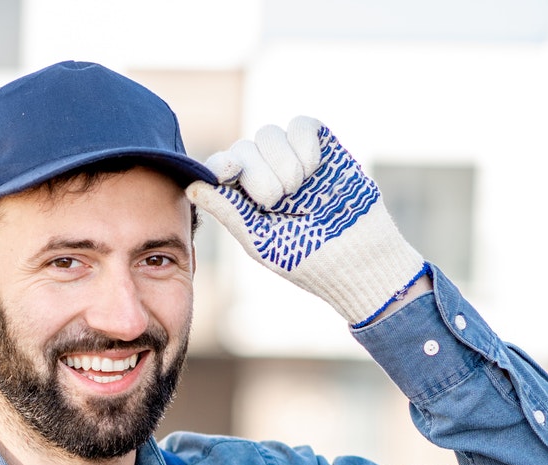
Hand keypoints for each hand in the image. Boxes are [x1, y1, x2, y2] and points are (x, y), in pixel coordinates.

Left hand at [188, 116, 426, 325]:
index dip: (220, 164)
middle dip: (259, 174)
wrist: (357, 256)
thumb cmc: (307, 257)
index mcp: (244, 198)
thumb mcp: (260, 240)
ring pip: (269, 133)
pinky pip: (300, 124)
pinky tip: (313, 169)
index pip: (220, 167)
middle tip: (279, 200)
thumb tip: (191, 185)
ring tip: (299, 189)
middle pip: (243, 148)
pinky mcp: (320, 145)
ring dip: (282, 162)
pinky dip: (303, 144)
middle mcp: (264, 172)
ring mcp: (291, 157)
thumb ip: (228, 211)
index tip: (229, 172)